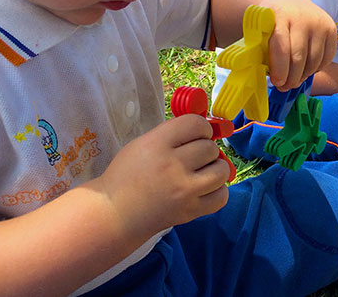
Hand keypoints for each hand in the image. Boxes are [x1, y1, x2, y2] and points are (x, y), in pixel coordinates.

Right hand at [96, 115, 229, 239]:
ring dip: (216, 168)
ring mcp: (184, 190)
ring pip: (221, 170)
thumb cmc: (126, 176)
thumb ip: (170, 134)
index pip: (195, 124)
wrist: (115, 213)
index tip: (197, 135)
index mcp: (157, 144)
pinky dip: (217, 190)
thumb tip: (202, 127)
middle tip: (195, 157)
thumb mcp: (141, 144)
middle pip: (210, 147)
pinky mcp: (191, 211)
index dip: (201, 127)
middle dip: (206, 149)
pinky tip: (205, 188)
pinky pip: (221, 196)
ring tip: (203, 172)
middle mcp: (172, 166)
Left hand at [261, 0, 336, 91]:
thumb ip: (260, 49)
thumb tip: (263, 75)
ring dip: (303, 76)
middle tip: (284, 86)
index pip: (282, 47)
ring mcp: (320, 23)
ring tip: (293, 79)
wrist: (291, 2)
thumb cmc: (272, 21)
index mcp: (280, 15)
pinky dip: (315, 69)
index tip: (277, 82)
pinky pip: (326, 59)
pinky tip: (305, 69)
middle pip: (299, 57)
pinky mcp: (332, 29)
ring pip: (314, 61)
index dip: (280, 69)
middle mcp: (303, 18)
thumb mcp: (261, 29)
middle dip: (291, 78)